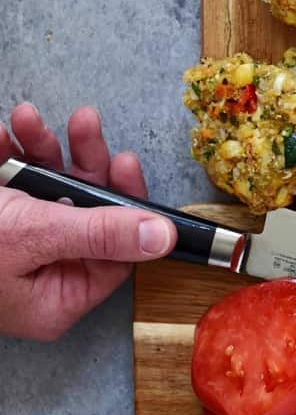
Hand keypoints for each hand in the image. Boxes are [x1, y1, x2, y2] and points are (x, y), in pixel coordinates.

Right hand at [0, 105, 175, 340]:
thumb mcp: (35, 235)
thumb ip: (98, 232)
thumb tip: (162, 237)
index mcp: (56, 296)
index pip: (116, 251)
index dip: (126, 203)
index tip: (123, 161)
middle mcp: (40, 274)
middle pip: (86, 209)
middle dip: (81, 159)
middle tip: (84, 123)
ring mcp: (16, 246)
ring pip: (49, 188)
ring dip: (42, 146)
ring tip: (29, 118)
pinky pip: (16, 183)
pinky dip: (10, 154)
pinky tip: (3, 134)